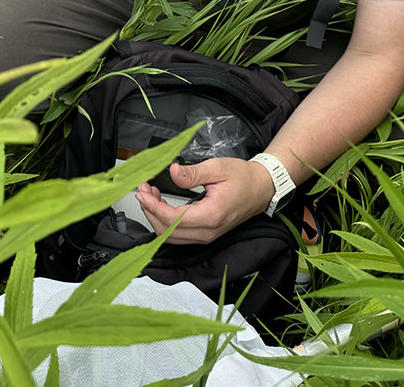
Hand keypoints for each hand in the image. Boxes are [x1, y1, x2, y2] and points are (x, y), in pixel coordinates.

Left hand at [135, 158, 274, 244]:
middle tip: (143, 190)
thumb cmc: (243, 178)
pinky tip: (161, 204)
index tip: (142, 192)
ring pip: (170, 237)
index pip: (172, 219)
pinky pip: (178, 235)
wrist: (261, 188)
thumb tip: (172, 172)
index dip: (153, 206)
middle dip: (150, 211)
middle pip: (167, 232)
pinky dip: (165, 221)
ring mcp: (206, 236)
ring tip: (150, 195)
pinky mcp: (205, 234)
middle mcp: (207, 231)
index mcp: (211, 215)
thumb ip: (192, 173)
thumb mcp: (217, 168)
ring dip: (156, 217)